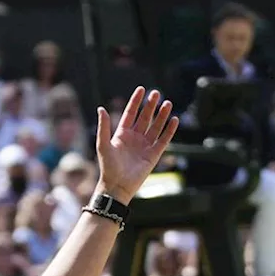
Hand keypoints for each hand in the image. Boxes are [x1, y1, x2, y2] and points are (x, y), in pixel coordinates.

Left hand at [94, 87, 178, 203]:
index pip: (130, 113)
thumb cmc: (108, 166)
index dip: (136, 102)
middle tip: (156, 93)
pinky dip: (169, 130)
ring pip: (155, 126)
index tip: (141, 89)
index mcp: (121, 134)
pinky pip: (163, 140)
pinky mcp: (154, 155)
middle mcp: (134, 138)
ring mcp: (145, 146)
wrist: (117, 186)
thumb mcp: (103, 144)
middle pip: (145, 118)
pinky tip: (174, 120)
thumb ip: (103, 127)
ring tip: (168, 103)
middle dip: (151, 105)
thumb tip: (100, 108)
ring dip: (162, 115)